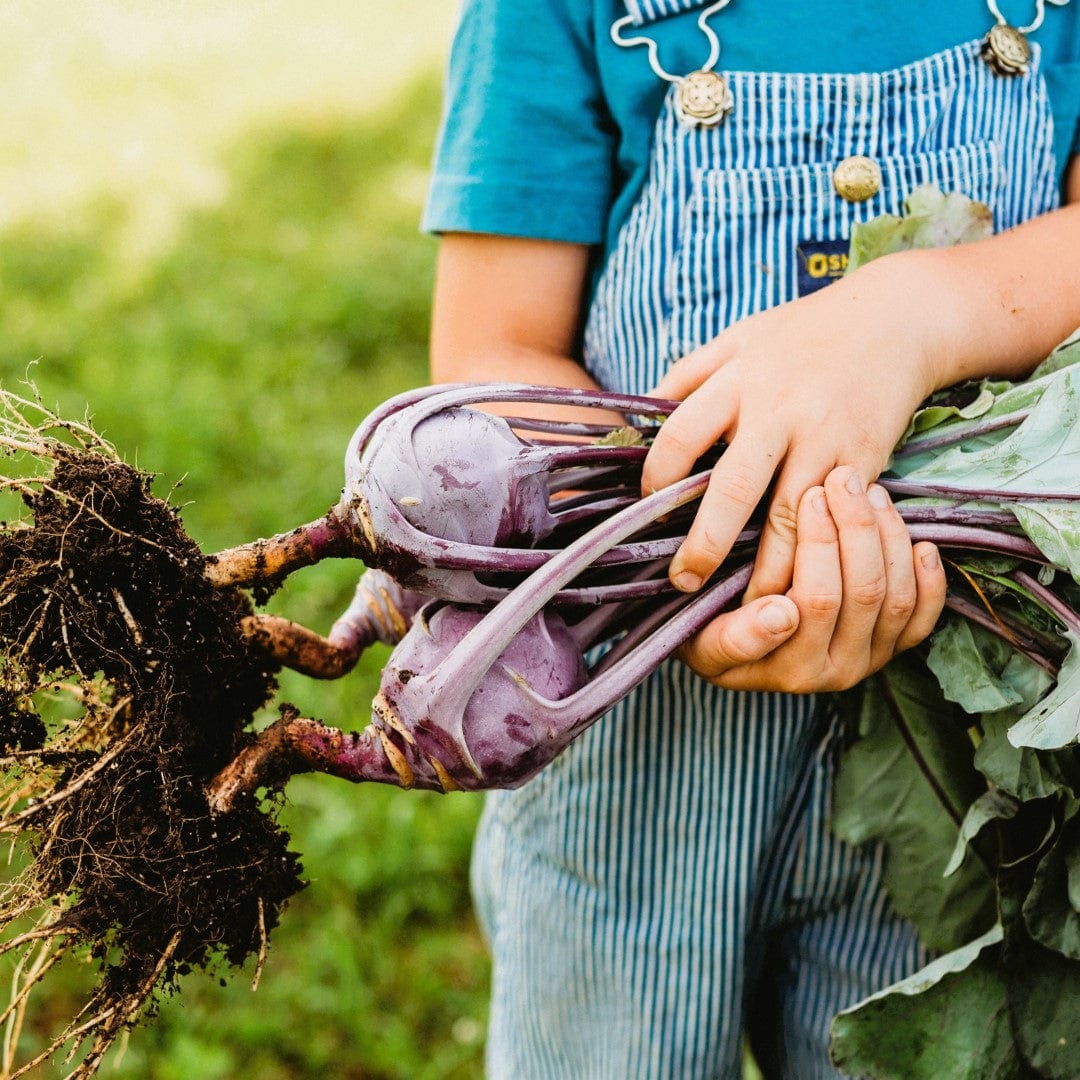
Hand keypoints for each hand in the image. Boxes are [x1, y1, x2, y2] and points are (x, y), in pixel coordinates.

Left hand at [642, 257, 941, 600]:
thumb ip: (689, 373)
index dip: (657, 478)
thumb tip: (637, 413)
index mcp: (738, 379)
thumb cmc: (804, 332)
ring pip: (790, 517)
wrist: (897, 317)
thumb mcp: (739, 337)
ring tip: (744, 607)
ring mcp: (825, 437)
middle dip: (706, 543)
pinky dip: (817, 555)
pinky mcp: (865, 458)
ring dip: (767, 568)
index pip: (681, 436)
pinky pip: (834, 519)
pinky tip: (799, 584)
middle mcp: (779, 410)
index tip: (646, 509)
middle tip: (683, 582)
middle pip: (733, 488)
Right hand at [677, 467, 945, 691]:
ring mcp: (868, 660)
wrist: (732, 650)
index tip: (809, 498)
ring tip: (865, 492)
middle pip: (862, 592)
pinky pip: (924, 616)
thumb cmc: (708, 635)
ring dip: (886, 538)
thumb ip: (736, 637)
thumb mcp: (702, 641)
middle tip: (836, 479)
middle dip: (852, 527)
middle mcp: (835, 672)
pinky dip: (928, 579)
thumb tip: (782, 614)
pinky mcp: (891, 649)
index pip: (816, 602)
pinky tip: (917, 541)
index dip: (819, 546)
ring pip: (896, 596)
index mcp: (789, 669)